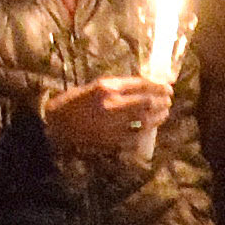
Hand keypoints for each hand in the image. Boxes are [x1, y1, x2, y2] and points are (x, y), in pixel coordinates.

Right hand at [45, 78, 166, 163]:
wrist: (56, 124)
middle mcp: (112, 104)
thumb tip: (145, 86)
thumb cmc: (75, 102)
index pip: (142, 84)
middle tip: (168, 99)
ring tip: (164, 112)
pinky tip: (150, 128)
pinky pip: (136, 137)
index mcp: (108, 87)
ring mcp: (113, 124)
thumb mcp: (96, 86)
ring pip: (145, 120)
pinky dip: (146, 132)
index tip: (167, 86)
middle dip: (162, 100)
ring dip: (159, 116)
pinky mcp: (112, 140)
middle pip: (147, 102)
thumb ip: (120, 87)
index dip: (158, 86)